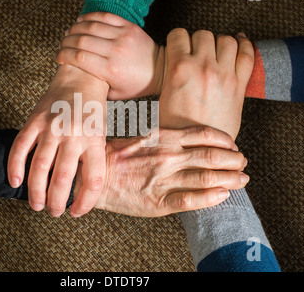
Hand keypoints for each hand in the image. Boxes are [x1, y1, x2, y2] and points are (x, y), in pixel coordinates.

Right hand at [7, 65, 107, 217]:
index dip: (85, 202)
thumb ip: (91, 158)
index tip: (76, 212)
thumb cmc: (93, 110)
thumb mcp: (100, 133)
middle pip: (63, 179)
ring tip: (37, 205)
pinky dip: (15, 167)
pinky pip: (20, 147)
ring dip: (36, 192)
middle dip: (56, 202)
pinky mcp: (35, 119)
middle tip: (54, 212)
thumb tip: (78, 190)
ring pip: (40, 167)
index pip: (92, 180)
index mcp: (95, 140)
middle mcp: (74, 135)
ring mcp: (52, 127)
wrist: (81, 77)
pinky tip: (15, 182)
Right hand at [56, 12, 164, 99]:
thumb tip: (77, 82)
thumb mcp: (115, 94)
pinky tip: (81, 20)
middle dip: (66, 42)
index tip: (58, 57)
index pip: (79, 58)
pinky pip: (105, 16)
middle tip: (61, 45)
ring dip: (75, 28)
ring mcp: (123, 36)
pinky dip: (90, 16)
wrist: (160, 70)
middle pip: (81, 40)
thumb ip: (96, 88)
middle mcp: (116, 51)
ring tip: (69, 33)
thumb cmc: (136, 85)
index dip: (64, 55)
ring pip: (91, 26)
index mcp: (111, 70)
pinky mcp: (129, 26)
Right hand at [73, 127, 247, 216]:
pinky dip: (210, 198)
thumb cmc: (118, 155)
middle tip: (243, 164)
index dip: (225, 141)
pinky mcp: (158, 202)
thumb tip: (192, 141)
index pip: (205, 135)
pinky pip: (191, 201)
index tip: (234, 145)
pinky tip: (222, 196)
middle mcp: (168, 157)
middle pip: (212, 157)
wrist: (95, 175)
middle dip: (234, 161)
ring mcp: (164, 180)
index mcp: (165, 138)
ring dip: (230, 180)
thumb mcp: (144, 137)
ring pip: (206, 178)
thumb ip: (168, 138)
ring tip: (241, 181)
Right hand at [159, 29, 254, 139]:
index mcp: (179, 69)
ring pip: (227, 40)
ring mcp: (224, 74)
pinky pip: (248, 54)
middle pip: (204, 34)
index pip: (178, 34)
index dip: (177, 38)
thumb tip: (171, 62)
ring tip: (215, 51)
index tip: (179, 44)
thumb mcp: (161, 99)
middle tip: (196, 52)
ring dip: (219, 43)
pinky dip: (245, 44)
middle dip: (198, 41)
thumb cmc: (177, 129)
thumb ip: (167, 76)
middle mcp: (203, 67)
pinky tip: (240, 42)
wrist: (198, 148)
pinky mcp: (239, 84)